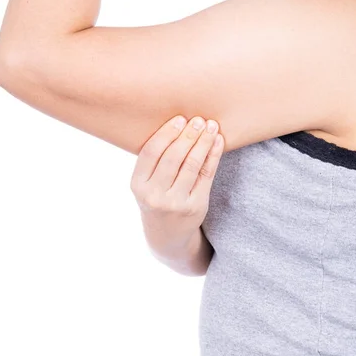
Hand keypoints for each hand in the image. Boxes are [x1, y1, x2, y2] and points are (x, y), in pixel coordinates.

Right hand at [130, 115, 223, 251]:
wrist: (167, 237)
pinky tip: (217, 142)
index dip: (166, 133)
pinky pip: (207, 175)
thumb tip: (177, 123)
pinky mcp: (196, 206)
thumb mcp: (145, 184)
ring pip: (192, 165)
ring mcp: (176, 203)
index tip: (179, 119)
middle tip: (198, 120)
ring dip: (203, 142)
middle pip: (173, 157)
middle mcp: (155, 196)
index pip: (151, 153)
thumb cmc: (156, 200)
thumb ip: (154, 161)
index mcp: (138, 186)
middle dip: (187, 135)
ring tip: (211, 126)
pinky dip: (213, 155)